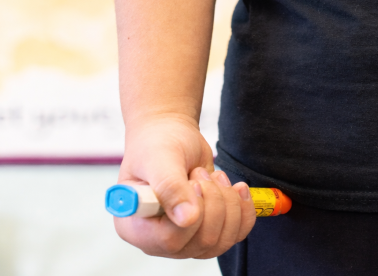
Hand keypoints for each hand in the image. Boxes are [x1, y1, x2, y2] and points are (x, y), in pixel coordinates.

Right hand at [114, 114, 255, 257]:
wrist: (172, 135)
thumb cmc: (157, 144)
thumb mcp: (160, 159)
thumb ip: (170, 187)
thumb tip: (188, 220)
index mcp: (134, 225)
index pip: (169, 240)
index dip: (192, 214)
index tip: (194, 183)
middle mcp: (158, 239)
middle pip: (201, 242)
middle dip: (212, 202)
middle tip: (201, 174)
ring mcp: (185, 238)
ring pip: (222, 240)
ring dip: (227, 203)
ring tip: (212, 176)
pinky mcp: (207, 231)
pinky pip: (236, 234)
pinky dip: (243, 209)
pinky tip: (236, 188)